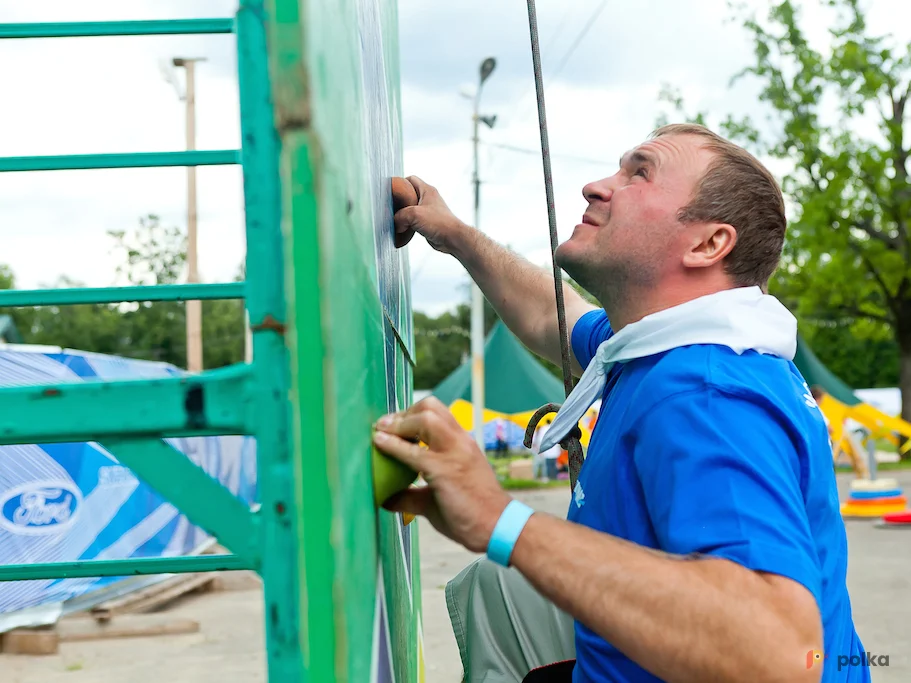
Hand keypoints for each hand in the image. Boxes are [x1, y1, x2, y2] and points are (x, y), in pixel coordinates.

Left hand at [373, 397, 512, 552]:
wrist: (498, 527)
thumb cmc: (472, 515)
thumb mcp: (436, 500)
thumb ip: (412, 495)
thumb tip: (386, 499)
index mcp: (462, 443)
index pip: (436, 414)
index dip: (410, 415)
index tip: (392, 425)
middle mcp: (460, 441)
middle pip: (430, 407)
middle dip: (403, 413)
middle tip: (384, 426)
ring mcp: (454, 452)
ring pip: (425, 418)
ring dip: (399, 422)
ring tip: (381, 431)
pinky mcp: (444, 469)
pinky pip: (414, 451)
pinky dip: (393, 444)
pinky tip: (379, 443)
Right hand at [392, 176, 468, 254]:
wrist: (452, 238)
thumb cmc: (439, 223)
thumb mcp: (414, 215)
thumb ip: (400, 216)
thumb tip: (395, 223)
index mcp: (427, 190)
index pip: (410, 179)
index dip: (400, 183)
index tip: (392, 191)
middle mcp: (428, 199)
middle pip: (409, 195)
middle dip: (400, 202)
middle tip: (393, 208)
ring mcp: (429, 210)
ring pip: (411, 209)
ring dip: (404, 215)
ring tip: (398, 220)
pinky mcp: (428, 222)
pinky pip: (414, 220)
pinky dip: (408, 224)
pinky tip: (404, 229)